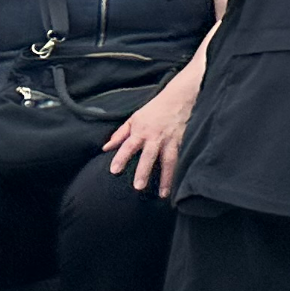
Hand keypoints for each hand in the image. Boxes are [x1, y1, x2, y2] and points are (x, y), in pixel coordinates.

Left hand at [105, 68, 200, 198]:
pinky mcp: (184, 140)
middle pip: (149, 156)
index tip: (114, 170)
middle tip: (138, 187)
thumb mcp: (134, 118)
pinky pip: (182, 157)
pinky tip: (182, 182)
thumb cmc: (155, 108)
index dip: (121, 158)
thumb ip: (120, 134)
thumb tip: (106, 148)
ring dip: (166, 178)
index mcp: (141, 131)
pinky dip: (182, 170)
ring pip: (168, 160)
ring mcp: (171, 140)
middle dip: (144, 171)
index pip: (128, 146)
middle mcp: (156, 137)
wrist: (180, 96)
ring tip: (163, 194)